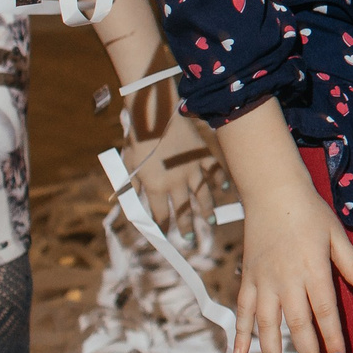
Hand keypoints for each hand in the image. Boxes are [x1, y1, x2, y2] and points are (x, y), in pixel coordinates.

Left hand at [126, 110, 220, 240]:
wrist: (157, 113)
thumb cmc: (138, 138)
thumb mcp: (129, 163)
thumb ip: (131, 184)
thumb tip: (129, 200)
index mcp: (156, 186)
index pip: (160, 214)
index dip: (164, 226)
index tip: (166, 233)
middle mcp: (176, 182)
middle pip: (183, 210)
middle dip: (186, 226)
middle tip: (190, 239)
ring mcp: (193, 168)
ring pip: (203, 196)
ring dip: (206, 210)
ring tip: (209, 221)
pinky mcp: (204, 155)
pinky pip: (215, 172)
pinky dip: (220, 182)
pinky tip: (223, 189)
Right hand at [230, 165, 352, 352]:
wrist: (272, 191)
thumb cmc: (309, 212)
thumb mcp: (336, 234)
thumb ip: (352, 264)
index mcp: (313, 268)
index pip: (325, 310)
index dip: (332, 336)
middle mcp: (287, 279)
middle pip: (298, 324)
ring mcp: (264, 280)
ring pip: (266, 324)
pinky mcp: (248, 278)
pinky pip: (242, 310)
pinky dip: (239, 332)